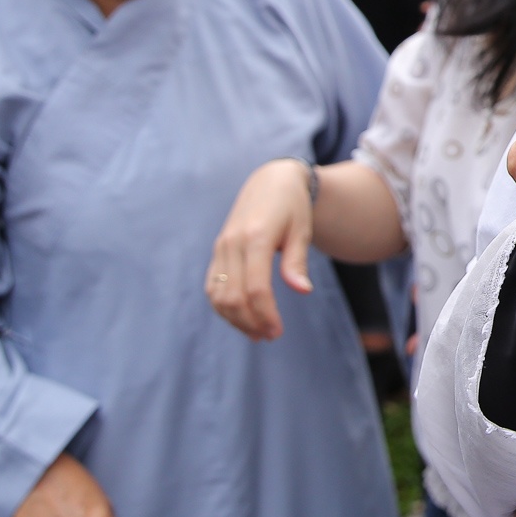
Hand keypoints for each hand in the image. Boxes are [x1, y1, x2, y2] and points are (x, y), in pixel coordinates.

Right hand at [206, 159, 313, 340]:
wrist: (270, 181)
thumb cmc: (293, 207)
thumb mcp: (302, 230)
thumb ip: (297, 262)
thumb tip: (302, 291)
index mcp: (256, 236)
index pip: (255, 288)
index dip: (265, 314)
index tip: (277, 332)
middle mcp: (233, 242)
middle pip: (233, 296)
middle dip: (251, 322)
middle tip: (270, 335)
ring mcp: (221, 247)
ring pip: (218, 295)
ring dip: (235, 319)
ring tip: (257, 333)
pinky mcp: (217, 251)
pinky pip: (213, 286)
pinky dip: (224, 307)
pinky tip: (242, 318)